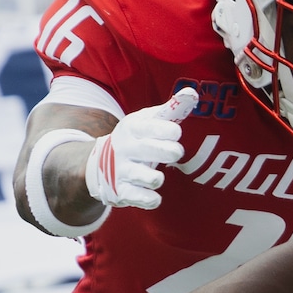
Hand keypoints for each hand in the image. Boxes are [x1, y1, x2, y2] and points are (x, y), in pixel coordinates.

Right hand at [85, 88, 197, 208]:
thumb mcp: (148, 120)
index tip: (176, 132)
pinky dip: (150, 199)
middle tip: (176, 152)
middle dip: (170, 151)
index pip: (152, 126)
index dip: (169, 130)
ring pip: (146, 176)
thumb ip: (172, 109)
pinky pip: (139, 198)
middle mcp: (126, 148)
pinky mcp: (122, 191)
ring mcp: (123, 171)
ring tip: (158, 176)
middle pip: (151, 149)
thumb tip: (192, 92)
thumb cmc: (137, 137)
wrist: (100, 163)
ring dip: (156, 177)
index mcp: (133, 128)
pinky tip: (155, 197)